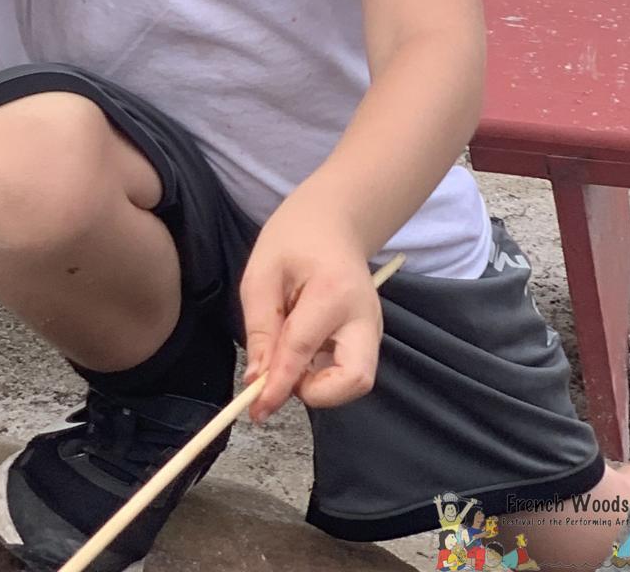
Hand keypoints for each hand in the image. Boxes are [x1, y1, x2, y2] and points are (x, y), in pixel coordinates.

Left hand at [239, 200, 384, 417]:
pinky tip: (305, 346)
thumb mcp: (262, 274)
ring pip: (356, 381)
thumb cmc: (293, 239)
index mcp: (332, 291)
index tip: (257, 408)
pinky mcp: (370, 338)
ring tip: (292, 352)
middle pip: (355, 380)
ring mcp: (373, 329)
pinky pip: (350, 370)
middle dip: (319, 393)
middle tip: (286, 375)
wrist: (333, 222)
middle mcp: (364, 316)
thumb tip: (257, 381)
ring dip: (320, 383)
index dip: (278, 384)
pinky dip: (324, 373)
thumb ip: (260, 329)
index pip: (303, 349)